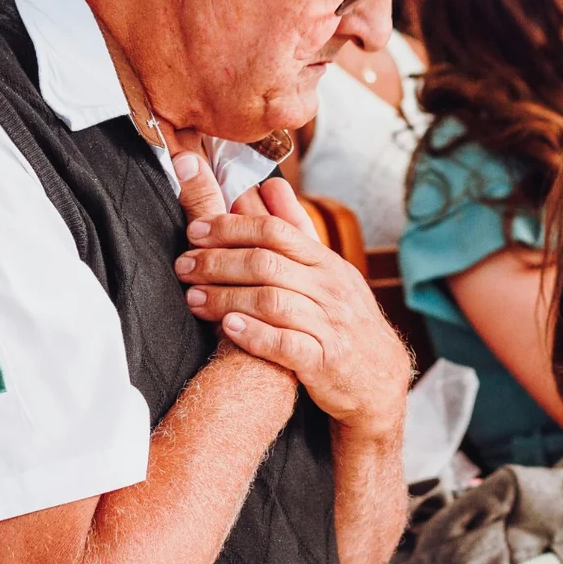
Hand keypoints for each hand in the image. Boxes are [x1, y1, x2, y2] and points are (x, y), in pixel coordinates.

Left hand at [173, 162, 411, 440]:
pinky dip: (254, 335)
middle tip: (183, 267)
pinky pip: (286, 345)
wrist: (379, 379)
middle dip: (218, 262)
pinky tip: (227, 329)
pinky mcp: (325, 361)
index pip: (275, 231)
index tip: (196, 231)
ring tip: (193, 299)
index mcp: (325, 262)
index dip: (232, 227)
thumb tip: (269, 185)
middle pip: (267, 264)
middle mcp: (329, 289)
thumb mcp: (326, 271)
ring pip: (271, 301)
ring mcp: (329, 325)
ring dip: (226, 298)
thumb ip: (295, 229)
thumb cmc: (342, 320)